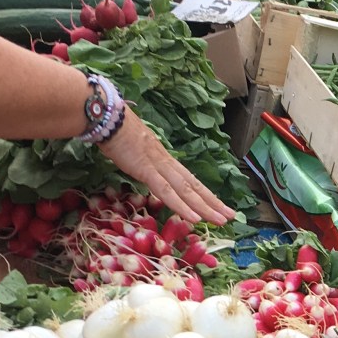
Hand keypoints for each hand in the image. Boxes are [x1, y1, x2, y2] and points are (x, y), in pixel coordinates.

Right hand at [99, 108, 235, 225]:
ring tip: (221, 220)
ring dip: (205, 207)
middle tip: (231, 216)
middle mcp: (167, 163)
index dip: (205, 195)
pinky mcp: (147, 170)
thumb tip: (149, 174)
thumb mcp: (135, 153)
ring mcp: (159, 166)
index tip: (219, 206)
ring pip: (187, 191)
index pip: (190, 181)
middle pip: (195, 186)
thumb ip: (145, 165)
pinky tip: (194, 218)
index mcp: (165, 160)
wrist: (107, 117)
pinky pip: (167, 192)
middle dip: (214, 203)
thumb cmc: (116, 134)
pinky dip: (182, 206)